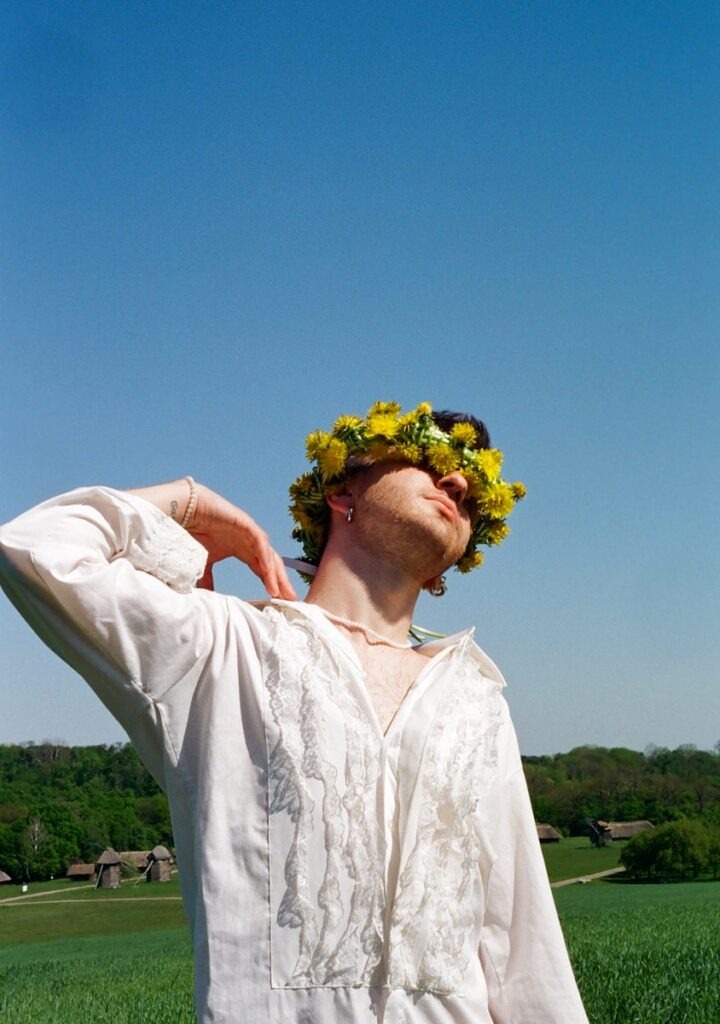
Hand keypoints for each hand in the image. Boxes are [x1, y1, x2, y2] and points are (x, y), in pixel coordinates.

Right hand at [188, 484, 296, 598]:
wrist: (184, 512)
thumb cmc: (194, 533)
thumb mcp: (204, 564)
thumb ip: (208, 580)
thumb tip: (207, 598)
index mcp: (244, 551)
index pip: (263, 571)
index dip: (272, 585)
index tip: (280, 602)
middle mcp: (250, 542)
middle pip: (272, 565)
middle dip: (282, 582)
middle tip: (290, 600)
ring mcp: (249, 533)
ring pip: (269, 555)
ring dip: (276, 574)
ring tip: (280, 592)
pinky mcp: (246, 524)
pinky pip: (260, 543)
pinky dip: (265, 559)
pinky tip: (268, 574)